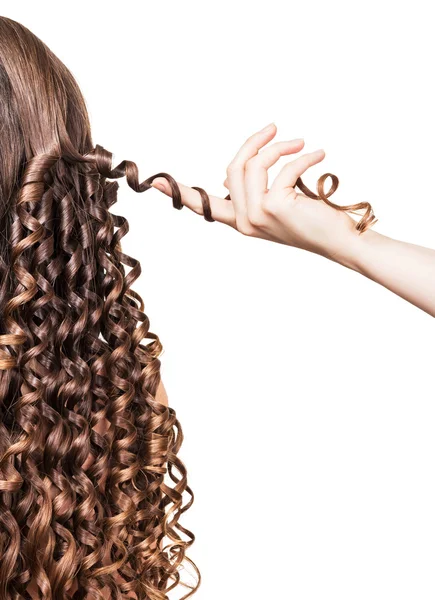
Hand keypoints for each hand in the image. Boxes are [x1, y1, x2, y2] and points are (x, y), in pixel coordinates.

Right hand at [150, 123, 370, 264]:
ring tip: (303, 144)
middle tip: (274, 129)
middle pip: (234, 167)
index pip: (203, 206)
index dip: (179, 193)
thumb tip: (230, 174)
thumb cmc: (312, 221)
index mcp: (240, 221)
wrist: (340, 241)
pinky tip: (319, 156)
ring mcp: (256, 216)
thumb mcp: (275, 205)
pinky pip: (284, 167)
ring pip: (255, 164)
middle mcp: (244, 221)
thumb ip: (252, 191)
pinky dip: (304, 157)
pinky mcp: (274, 207)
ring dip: (280, 147)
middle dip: (254, 142)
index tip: (152, 184)